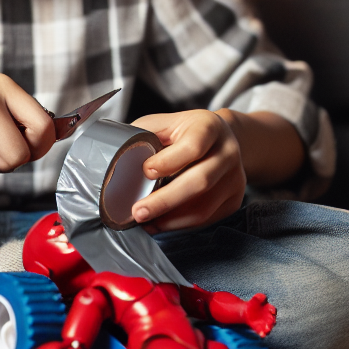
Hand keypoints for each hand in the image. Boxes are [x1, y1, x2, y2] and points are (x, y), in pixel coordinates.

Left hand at [130, 109, 245, 231]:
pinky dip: (181, 225)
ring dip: (170, 219)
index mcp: (210, 127)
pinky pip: (207, 219)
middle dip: (165, 200)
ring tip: (145, 222)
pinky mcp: (235, 199)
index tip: (145, 171)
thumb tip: (112, 158)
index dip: (169, 161)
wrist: (223, 139)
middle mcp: (229, 152)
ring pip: (204, 207)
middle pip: (200, 181)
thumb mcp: (166, 123)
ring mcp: (236, 178)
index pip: (193, 146)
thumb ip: (144, 136)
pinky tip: (161, 223)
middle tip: (137, 212)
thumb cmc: (185, 132)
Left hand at [243, 293, 276, 337]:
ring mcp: (264, 323)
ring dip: (268, 329)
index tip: (272, 312)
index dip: (273, 311)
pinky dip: (262, 333)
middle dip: (272, 322)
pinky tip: (262, 335)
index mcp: (269, 309)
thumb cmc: (253, 303)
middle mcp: (269, 317)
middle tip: (271, 324)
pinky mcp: (259, 328)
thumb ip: (260, 297)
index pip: (273, 310)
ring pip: (268, 327)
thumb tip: (262, 297)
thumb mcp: (257, 298)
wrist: (246, 311)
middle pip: (272, 320)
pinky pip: (261, 331)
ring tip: (267, 331)